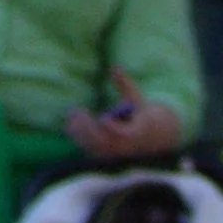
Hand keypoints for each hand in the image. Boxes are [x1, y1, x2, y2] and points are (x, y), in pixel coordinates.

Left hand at [66, 76, 183, 160]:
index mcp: (137, 133)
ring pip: (95, 147)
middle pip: (105, 142)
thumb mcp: (136, 98)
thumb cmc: (141, 114)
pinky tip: (71, 124)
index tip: (103, 118)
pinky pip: (91, 150)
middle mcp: (126, 146)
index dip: (114, 129)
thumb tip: (115, 67)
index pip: (125, 135)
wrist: (151, 139)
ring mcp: (116, 153)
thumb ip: (125, 84)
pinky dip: (80, 138)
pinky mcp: (106, 155)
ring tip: (73, 114)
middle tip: (77, 111)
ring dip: (81, 132)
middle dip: (89, 128)